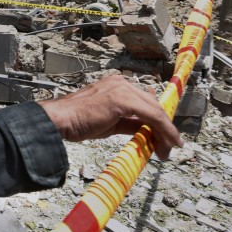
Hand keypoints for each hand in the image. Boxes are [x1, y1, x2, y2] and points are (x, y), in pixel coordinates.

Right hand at [39, 75, 182, 159]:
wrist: (61, 120)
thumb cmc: (78, 121)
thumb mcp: (110, 122)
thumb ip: (130, 123)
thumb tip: (146, 131)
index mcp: (116, 85)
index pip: (145, 102)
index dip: (158, 120)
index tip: (165, 136)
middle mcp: (121, 83)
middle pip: (153, 105)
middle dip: (164, 127)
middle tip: (169, 146)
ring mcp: (123, 89)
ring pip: (155, 110)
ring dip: (166, 131)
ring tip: (168, 149)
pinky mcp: (124, 99)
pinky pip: (152, 115)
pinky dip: (164, 130)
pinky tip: (168, 142)